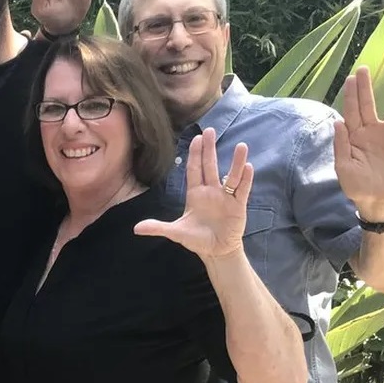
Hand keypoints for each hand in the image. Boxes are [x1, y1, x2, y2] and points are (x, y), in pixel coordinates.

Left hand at [134, 127, 252, 259]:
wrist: (216, 252)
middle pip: (210, 166)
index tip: (196, 138)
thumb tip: (135, 228)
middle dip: (209, 149)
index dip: (195, 154)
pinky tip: (248, 167)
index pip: (194, 169)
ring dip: (236, 162)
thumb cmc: (197, 239)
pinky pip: (242, 190)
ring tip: (242, 146)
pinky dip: (245, 179)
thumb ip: (158, 227)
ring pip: (231, 176)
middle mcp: (211, 191)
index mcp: (195, 194)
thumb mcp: (176, 232)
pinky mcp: (238, 207)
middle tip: (210, 130)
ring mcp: (225, 198)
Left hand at [335, 66, 383, 221]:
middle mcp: (369, 131)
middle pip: (367, 104)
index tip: (350, 78)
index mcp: (352, 136)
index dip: (351, 95)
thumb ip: (341, 144)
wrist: (375, 199)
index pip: (350, 111)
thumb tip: (337, 122)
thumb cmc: (355, 185)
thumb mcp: (343, 166)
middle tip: (364, 69)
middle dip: (365, 87)